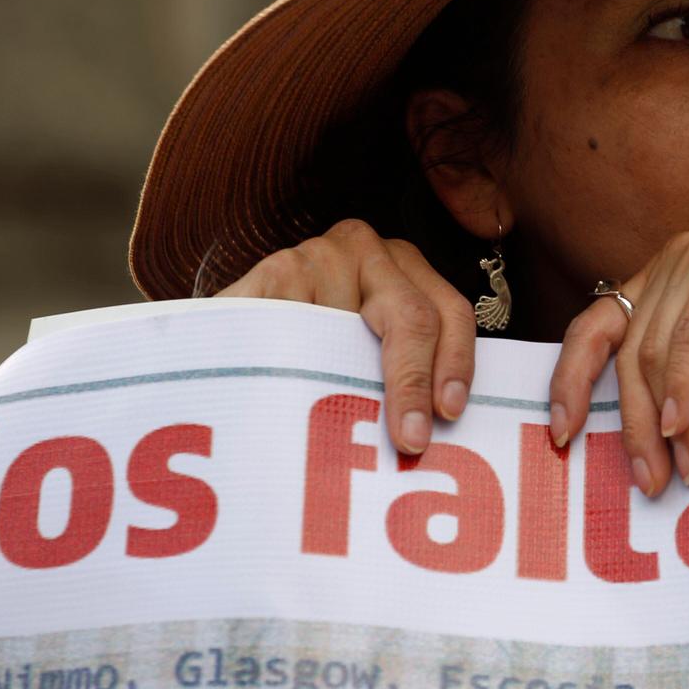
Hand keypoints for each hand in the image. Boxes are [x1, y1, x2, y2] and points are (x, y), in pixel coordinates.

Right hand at [216, 218, 474, 455]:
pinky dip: (297, 370)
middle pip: (413, 318)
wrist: (231, 335)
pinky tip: (288, 395)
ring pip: (350, 334)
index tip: (449, 413)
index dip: (457, 364)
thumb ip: (398, 373)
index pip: (450, 312)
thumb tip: (433, 435)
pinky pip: (300, 331)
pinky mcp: (276, 270)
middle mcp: (367, 248)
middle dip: (415, 384)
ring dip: (343, 384)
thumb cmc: (308, 350)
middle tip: (411, 440)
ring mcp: (321, 255)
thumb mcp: (361, 350)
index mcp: (404, 266)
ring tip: (333, 426)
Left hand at [545, 233, 688, 497]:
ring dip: (662, 420)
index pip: (594, 328)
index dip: (570, 381)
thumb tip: (632, 448)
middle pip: (621, 349)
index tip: (562, 439)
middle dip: (628, 423)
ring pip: (651, 350)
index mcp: (670, 282)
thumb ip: (687, 385)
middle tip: (645, 483)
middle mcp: (680, 260)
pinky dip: (685, 386)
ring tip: (683, 472)